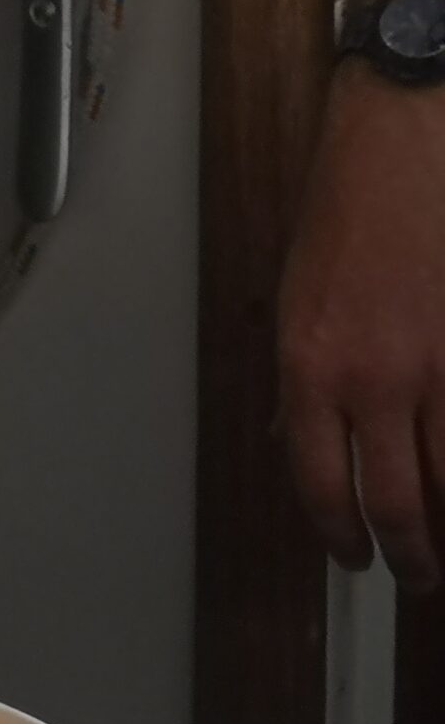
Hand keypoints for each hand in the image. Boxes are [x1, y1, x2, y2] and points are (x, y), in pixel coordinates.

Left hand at [277, 66, 444, 591]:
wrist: (405, 146)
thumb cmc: (345, 213)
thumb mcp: (294, 300)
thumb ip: (303, 380)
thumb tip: (302, 440)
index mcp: (310, 363)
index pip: (319, 480)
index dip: (336, 533)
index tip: (349, 555)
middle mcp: (376, 375)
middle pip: (399, 499)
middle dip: (410, 554)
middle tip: (415, 577)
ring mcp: (441, 366)